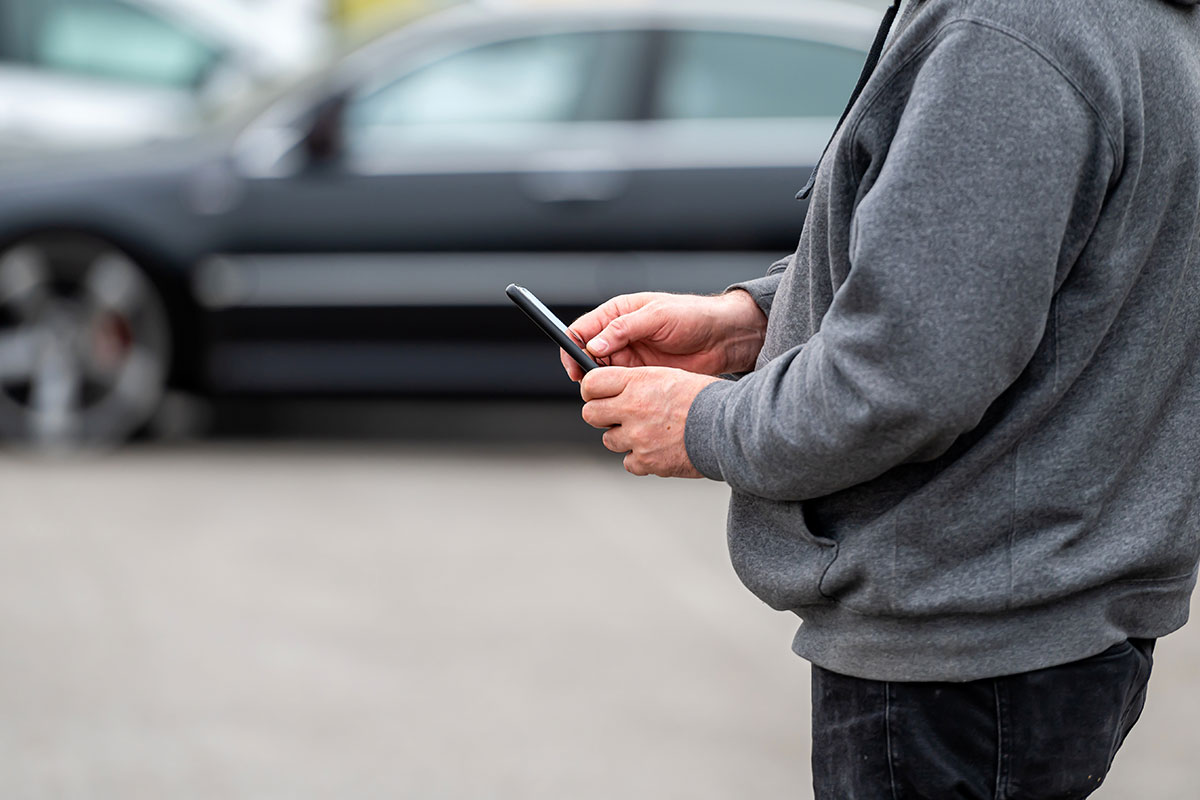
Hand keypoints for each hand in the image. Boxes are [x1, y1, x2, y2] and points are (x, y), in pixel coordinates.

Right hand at [559, 291, 765, 381]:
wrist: (723, 338)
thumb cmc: (693, 316)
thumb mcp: (657, 316)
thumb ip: (623, 329)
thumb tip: (594, 345)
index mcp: (617, 313)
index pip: (581, 330)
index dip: (572, 349)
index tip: (575, 367)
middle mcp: (619, 336)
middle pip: (586, 356)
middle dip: (584, 371)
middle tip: (591, 385)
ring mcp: (630, 357)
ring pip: (601, 375)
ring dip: (601, 385)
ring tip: (612, 391)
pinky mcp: (641, 376)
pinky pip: (620, 387)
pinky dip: (618, 394)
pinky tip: (626, 397)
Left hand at [580, 366, 719, 477]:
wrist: (727, 428)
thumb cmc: (704, 400)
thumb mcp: (667, 376)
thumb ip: (636, 382)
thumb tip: (613, 389)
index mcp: (637, 382)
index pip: (591, 383)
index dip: (591, 389)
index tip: (596, 393)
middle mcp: (633, 408)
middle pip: (590, 414)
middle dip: (601, 415)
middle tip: (617, 415)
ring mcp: (638, 437)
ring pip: (608, 440)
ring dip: (623, 438)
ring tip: (647, 432)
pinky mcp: (646, 461)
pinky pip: (628, 462)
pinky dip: (639, 458)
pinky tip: (656, 448)